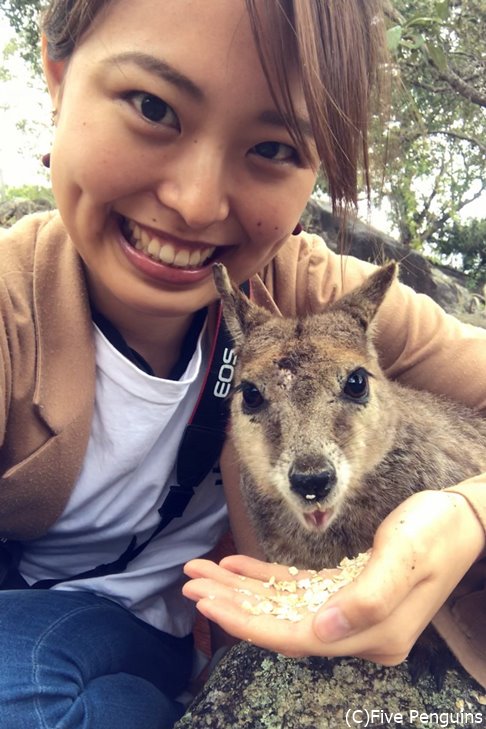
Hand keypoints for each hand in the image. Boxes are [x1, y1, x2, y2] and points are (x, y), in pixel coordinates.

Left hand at [183, 490, 484, 662]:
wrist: (460, 518)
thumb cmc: (435, 532)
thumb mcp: (405, 558)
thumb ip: (367, 599)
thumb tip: (321, 630)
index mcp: (372, 632)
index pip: (295, 636)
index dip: (248, 622)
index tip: (208, 604)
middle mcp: (358, 630)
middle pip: (281, 622)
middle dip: (233, 604)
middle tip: (190, 582)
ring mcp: (352, 612)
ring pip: (284, 605)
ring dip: (242, 589)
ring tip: (203, 573)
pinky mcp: (347, 590)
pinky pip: (298, 589)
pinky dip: (267, 578)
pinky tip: (238, 566)